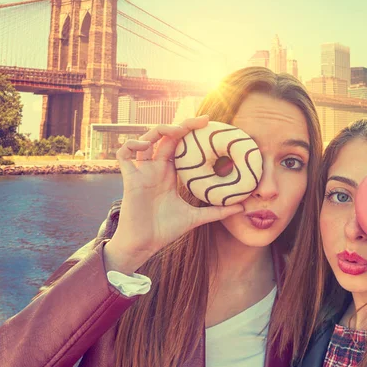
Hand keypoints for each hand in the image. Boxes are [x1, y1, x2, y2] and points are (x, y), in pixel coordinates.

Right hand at [103, 115, 242, 273]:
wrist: (144, 246)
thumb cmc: (165, 231)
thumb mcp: (196, 218)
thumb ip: (217, 211)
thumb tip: (243, 207)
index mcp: (170, 174)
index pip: (180, 145)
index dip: (191, 132)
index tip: (209, 124)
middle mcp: (155, 168)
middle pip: (166, 137)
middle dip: (182, 125)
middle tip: (202, 120)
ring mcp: (141, 172)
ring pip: (145, 139)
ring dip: (159, 130)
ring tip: (176, 130)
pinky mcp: (129, 179)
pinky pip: (123, 154)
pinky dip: (132, 144)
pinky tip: (146, 146)